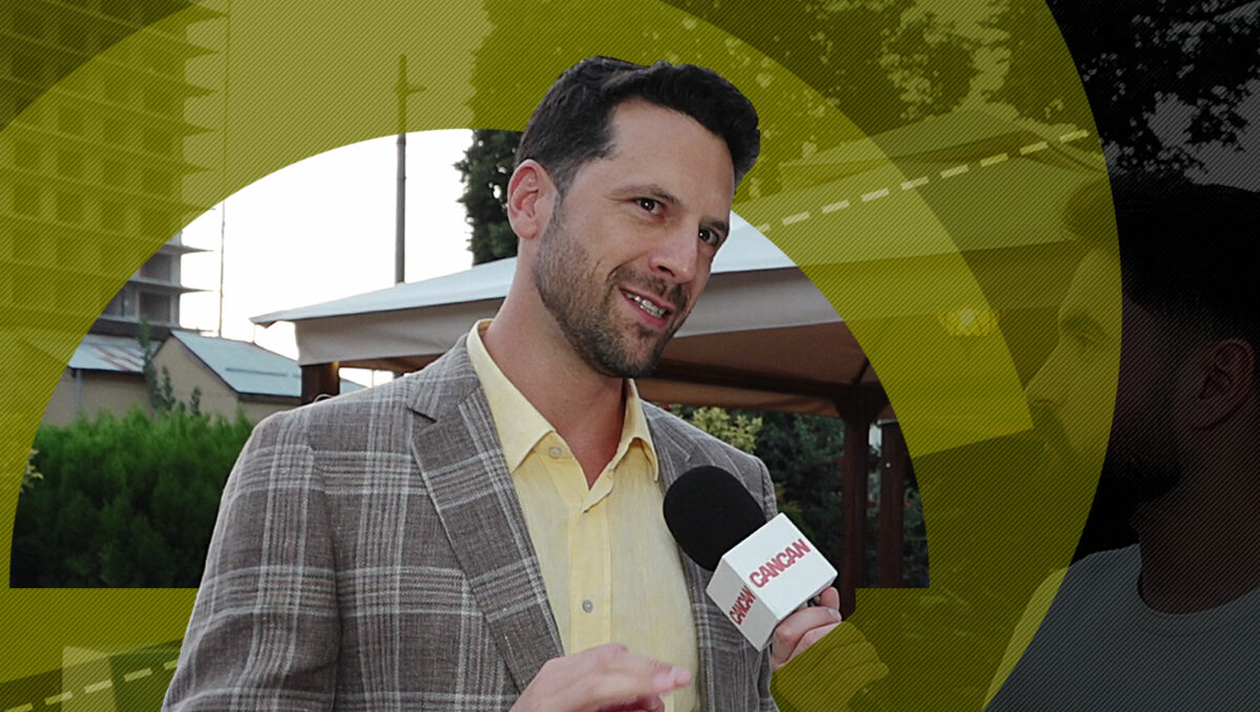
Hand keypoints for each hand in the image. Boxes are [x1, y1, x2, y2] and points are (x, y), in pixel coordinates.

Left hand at [508, 643, 692, 711]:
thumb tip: (649, 707)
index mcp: (550, 701)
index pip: (601, 681)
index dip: (640, 680)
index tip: (671, 682)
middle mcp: (551, 679)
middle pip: (608, 659)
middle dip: (649, 668)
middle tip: (679, 677)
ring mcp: (555, 669)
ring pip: (607, 654)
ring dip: (639, 668)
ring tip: (658, 691)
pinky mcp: (560, 668)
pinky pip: (598, 659)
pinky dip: (623, 669)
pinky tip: (636, 687)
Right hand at [770, 587, 888, 708]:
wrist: (824, 710)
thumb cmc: (822, 679)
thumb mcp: (813, 651)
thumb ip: (818, 621)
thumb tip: (828, 593)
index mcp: (780, 661)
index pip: (786, 631)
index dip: (814, 616)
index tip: (832, 614)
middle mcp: (788, 678)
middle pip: (813, 640)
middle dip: (840, 629)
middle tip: (851, 632)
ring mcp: (805, 693)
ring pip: (836, 657)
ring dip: (860, 648)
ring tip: (867, 651)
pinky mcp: (826, 704)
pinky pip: (851, 679)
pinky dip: (870, 668)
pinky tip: (875, 668)